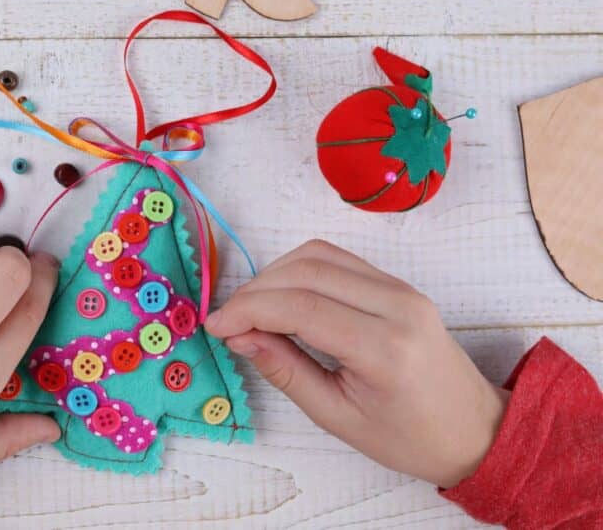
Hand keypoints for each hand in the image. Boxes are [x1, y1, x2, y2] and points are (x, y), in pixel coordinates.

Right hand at [205, 239, 508, 488]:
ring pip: (319, 255)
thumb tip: (239, 336)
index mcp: (385, 348)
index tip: (215, 327)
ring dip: (275, 275)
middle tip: (228, 321)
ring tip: (251, 311)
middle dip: (255, 290)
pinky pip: (338, 260)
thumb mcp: (337, 417)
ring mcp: (401, 288)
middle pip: (307, 270)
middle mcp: (397, 305)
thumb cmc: (409, 436)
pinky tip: (282, 298)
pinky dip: (299, 271)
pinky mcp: (398, 283)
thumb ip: (285, 371)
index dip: (248, 310)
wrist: (476, 430)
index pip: (301, 307)